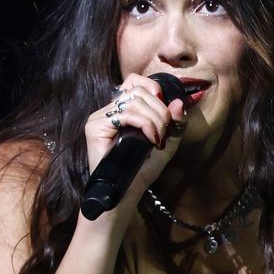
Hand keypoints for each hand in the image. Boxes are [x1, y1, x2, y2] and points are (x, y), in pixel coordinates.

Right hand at [84, 73, 187, 200]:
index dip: (152, 88)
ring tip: (157, 139)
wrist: (128, 193)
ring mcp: (100, 117)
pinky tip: (149, 139)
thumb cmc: (143, 169)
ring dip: (154, 119)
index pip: (135, 81)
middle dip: (160, 110)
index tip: (164, 110)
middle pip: (139, 90)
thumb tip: (178, 102)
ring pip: (134, 101)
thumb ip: (176, 123)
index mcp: (123, 109)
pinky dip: (144, 124)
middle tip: (163, 132)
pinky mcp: (95, 127)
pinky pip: (125, 114)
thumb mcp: (167, 143)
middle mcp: (110, 110)